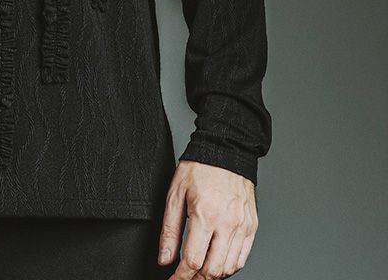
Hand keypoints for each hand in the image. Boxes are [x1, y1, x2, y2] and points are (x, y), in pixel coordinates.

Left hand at [157, 159, 258, 278]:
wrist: (226, 150)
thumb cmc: (200, 168)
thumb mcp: (176, 194)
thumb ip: (170, 230)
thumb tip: (165, 258)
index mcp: (206, 215)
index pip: (194, 261)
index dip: (181, 276)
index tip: (173, 279)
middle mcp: (228, 224)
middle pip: (213, 270)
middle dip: (196, 279)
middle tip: (185, 277)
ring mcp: (242, 226)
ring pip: (229, 268)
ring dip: (212, 275)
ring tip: (199, 272)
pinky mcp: (252, 226)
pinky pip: (242, 258)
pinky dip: (229, 267)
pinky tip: (217, 263)